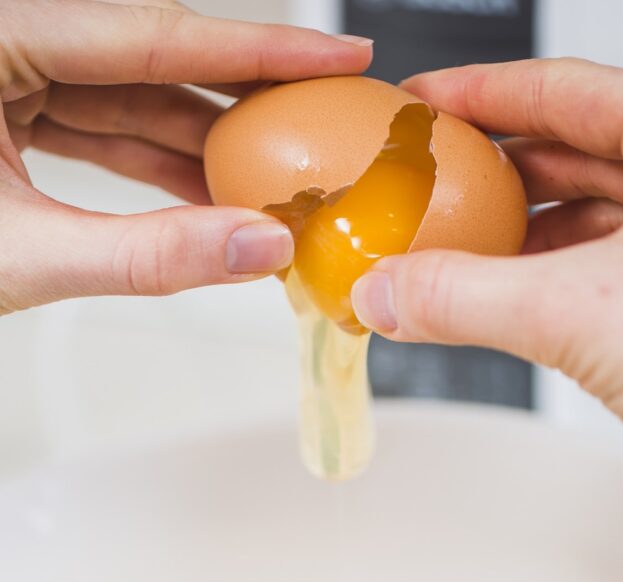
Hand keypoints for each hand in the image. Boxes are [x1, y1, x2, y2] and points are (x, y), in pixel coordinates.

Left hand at [0, 0, 371, 314]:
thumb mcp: (24, 255)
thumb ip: (146, 255)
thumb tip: (258, 250)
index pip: (150, 31)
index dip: (256, 48)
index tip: (336, 54)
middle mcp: (6, 43)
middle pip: (149, 60)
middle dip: (238, 102)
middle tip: (322, 125)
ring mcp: (6, 78)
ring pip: (129, 100)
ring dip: (202, 147)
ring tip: (278, 182)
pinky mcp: (7, 116)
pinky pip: (100, 131)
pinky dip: (155, 169)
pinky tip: (210, 200)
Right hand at [351, 59, 622, 462]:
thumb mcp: (580, 315)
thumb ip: (465, 298)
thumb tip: (387, 291)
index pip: (560, 90)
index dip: (477, 95)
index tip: (422, 107)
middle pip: (571, 150)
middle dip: (490, 173)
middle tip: (425, 186)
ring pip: (589, 214)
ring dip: (516, 236)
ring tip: (450, 251)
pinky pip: (603, 266)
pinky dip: (547, 279)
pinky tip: (506, 299)